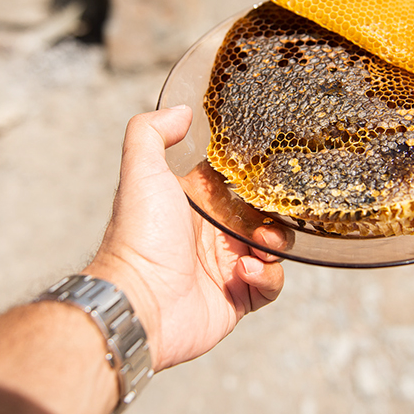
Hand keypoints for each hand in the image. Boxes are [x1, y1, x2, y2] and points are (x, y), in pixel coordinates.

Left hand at [85, 106, 284, 370]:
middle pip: (261, 213)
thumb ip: (152, 133)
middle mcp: (210, 233)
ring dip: (275, 243)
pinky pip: (270, 285)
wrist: (140, 303)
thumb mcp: (140, 172)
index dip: (253, 171)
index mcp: (193, 203)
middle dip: (273, 210)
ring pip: (272, 248)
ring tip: (259, 244)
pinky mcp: (237, 298)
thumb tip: (181, 110)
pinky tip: (246, 272)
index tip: (269, 164)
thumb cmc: (138, 237)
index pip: (234, 180)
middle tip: (271, 211)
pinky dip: (267, 277)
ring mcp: (225, 266)